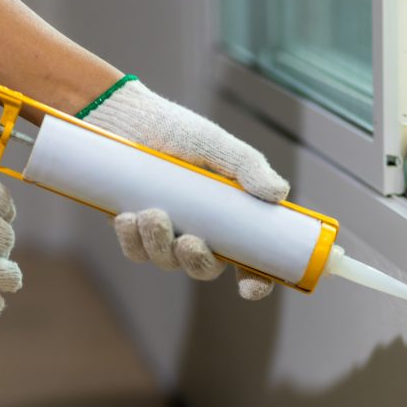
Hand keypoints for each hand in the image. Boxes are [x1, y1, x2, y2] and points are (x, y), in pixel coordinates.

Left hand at [82, 77, 288, 300]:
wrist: (126, 118)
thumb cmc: (176, 130)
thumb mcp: (217, 146)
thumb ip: (248, 167)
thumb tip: (279, 193)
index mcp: (229, 218)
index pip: (250, 261)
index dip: (255, 282)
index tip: (250, 288)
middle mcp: (200, 231)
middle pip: (205, 269)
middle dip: (197, 262)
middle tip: (188, 242)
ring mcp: (166, 234)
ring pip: (167, 262)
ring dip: (160, 245)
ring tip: (152, 214)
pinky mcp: (134, 231)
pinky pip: (136, 252)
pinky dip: (133, 241)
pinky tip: (128, 218)